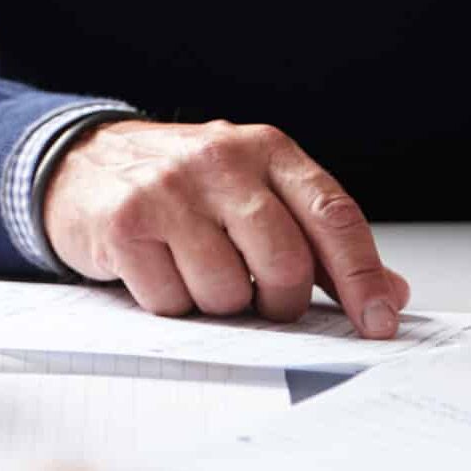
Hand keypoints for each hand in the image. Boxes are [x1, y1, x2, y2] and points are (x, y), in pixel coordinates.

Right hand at [42, 119, 409, 336]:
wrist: (81, 163)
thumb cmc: (181, 187)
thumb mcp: (254, 194)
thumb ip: (319, 241)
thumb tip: (389, 292)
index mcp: (265, 149)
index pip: (332, 214)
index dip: (362, 276)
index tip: (379, 322)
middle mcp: (220, 160)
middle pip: (284, 262)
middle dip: (280, 302)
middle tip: (262, 301)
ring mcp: (170, 189)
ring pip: (227, 292)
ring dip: (216, 303)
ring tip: (196, 271)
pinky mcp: (126, 223)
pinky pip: (172, 301)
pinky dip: (170, 303)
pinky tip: (158, 270)